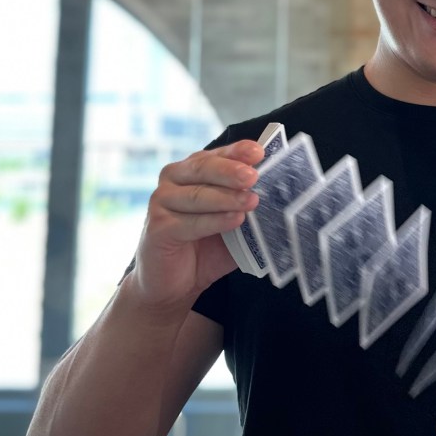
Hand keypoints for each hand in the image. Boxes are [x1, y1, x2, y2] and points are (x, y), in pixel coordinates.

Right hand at [132, 140, 266, 313]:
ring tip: (251, 201)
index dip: (237, 151)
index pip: (216, 154)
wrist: (174, 285)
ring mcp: (162, 201)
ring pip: (198, 195)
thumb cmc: (205, 248)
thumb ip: (246, 204)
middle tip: (254, 177)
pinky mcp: (158, 227)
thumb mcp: (231, 221)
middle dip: (232, 171)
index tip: (259, 152)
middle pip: (204, 168)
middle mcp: (173, 179)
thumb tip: (277, 193)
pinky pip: (190, 222)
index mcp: (192, 170)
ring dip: (227, 198)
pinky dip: (215, 221)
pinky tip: (235, 220)